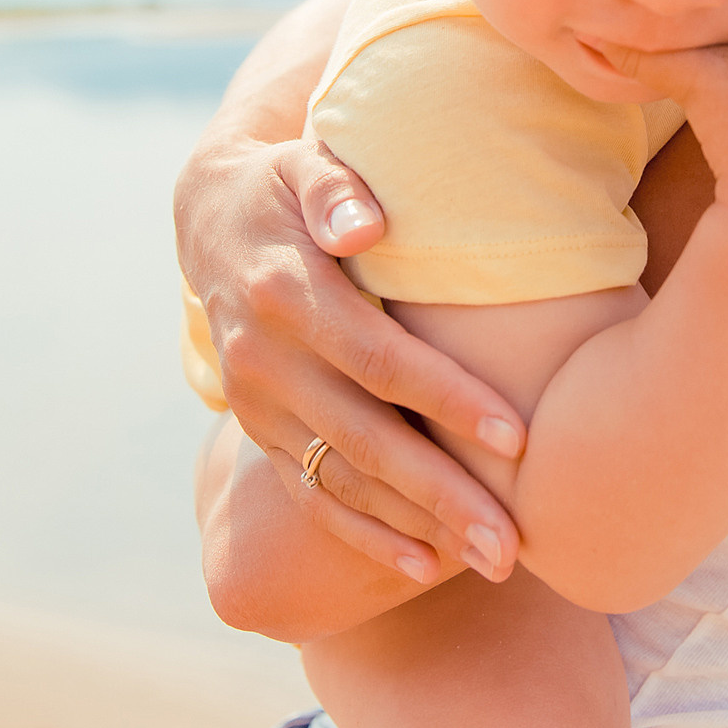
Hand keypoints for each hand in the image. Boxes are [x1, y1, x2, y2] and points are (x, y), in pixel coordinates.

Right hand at [174, 134, 526, 583]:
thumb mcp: (306, 162)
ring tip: (491, 560)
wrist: (210, 218)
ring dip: (417, 527)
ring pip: (343, 480)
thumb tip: (364, 227)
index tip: (517, 436)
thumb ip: (336, 189)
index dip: (447, 399)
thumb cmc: (289, 183)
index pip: (378, 359)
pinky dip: (367, 535)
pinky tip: (427, 564)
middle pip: (366, 440)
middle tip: (512, 540)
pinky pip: (314, 495)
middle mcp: (265, 360)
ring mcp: (259, 403)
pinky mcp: (258, 430)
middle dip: (443, 494)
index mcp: (286, 293)